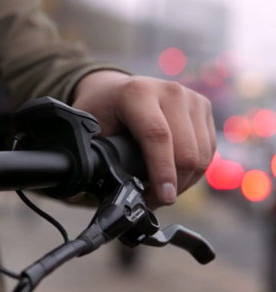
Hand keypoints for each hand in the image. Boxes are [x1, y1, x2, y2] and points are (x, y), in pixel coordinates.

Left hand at [72, 70, 216, 207]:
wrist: (115, 89)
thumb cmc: (100, 111)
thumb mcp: (88, 127)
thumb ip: (91, 155)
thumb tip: (83, 193)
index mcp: (137, 92)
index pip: (157, 135)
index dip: (162, 170)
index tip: (162, 197)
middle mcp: (169, 91)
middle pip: (186, 149)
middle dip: (173, 184)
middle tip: (152, 202)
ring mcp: (191, 97)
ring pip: (201, 155)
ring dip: (185, 181)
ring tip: (160, 191)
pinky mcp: (203, 108)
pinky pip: (209, 151)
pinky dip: (194, 172)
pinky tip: (174, 177)